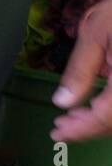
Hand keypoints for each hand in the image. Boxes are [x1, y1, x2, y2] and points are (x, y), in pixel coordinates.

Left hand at [52, 0, 111, 141]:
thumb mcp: (96, 33)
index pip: (107, 116)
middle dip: (88, 128)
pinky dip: (111, 112)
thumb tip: (62, 102)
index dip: (81, 129)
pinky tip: (95, 108)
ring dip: (100, 123)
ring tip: (73, 119)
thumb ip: (80, 70)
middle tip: (61, 127)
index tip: (57, 132)